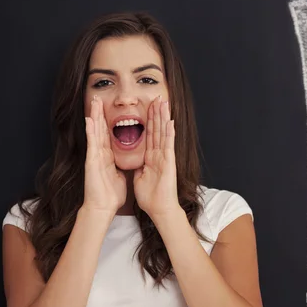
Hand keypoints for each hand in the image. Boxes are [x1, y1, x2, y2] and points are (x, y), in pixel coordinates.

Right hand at [83, 95, 126, 215]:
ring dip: (94, 117)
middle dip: (99, 114)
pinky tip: (90, 120)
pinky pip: (92, 143)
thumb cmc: (111, 194)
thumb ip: (120, 166)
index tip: (111, 108)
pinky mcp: (92, 162)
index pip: (108, 135)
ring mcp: (95, 157)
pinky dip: (91, 131)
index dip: (109, 122)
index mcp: (107, 157)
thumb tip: (125, 162)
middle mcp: (100, 154)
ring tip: (93, 102)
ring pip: (95, 132)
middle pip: (100, 130)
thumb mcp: (119, 175)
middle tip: (98, 98)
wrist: (103, 207)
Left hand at [134, 96, 180, 219]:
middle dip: (157, 114)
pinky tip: (170, 121)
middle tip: (158, 97)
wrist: (159, 208)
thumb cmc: (150, 196)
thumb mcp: (140, 176)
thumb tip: (136, 160)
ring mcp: (165, 158)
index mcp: (151, 158)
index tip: (147, 107)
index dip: (148, 121)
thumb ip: (139, 166)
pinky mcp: (169, 163)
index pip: (149, 135)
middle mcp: (159, 155)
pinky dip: (169, 133)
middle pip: (157, 130)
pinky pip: (168, 145)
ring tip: (164, 103)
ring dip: (164, 118)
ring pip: (163, 133)